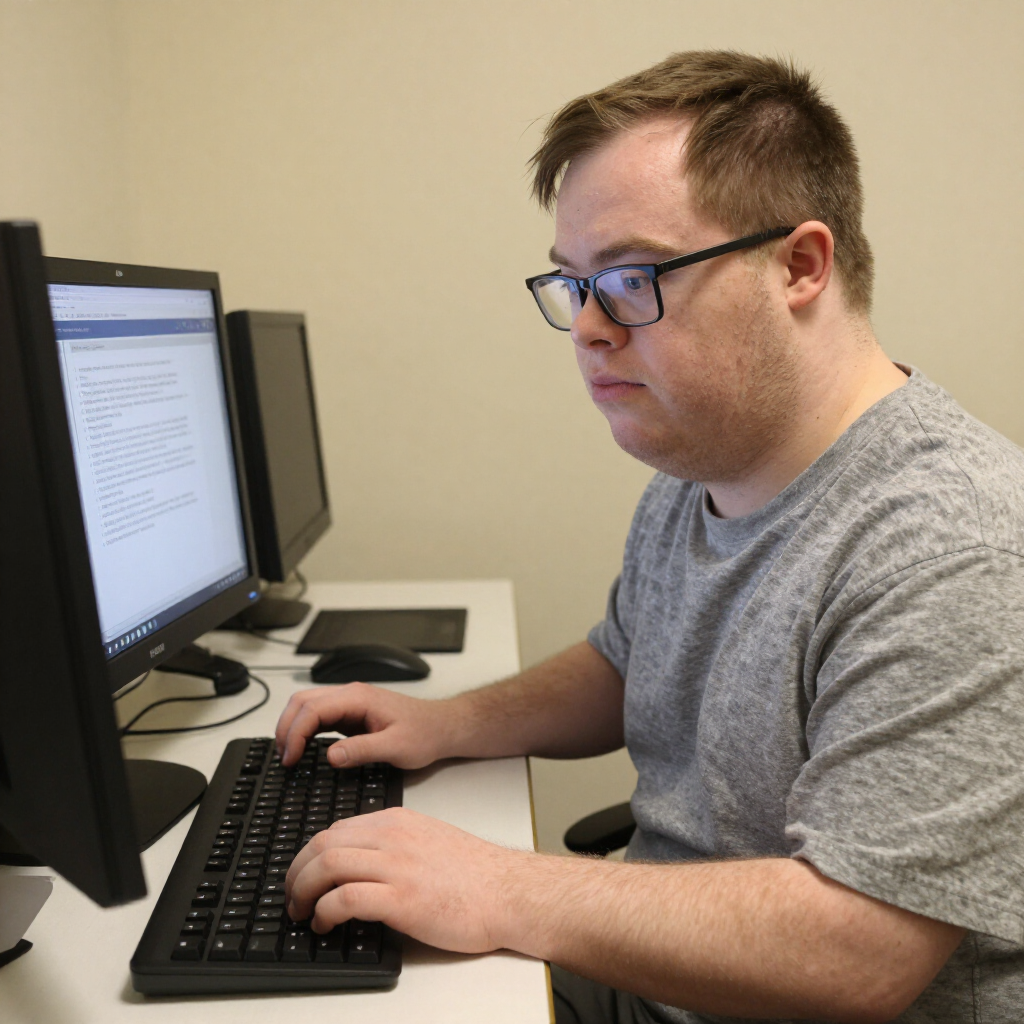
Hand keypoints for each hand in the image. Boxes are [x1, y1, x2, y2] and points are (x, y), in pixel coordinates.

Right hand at [275, 682, 455, 767]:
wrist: (441, 727)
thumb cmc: (424, 733)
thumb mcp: (395, 747)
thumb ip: (362, 750)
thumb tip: (330, 756)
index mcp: (359, 698)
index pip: (313, 708)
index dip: (295, 733)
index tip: (290, 758)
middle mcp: (351, 695)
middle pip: (303, 701)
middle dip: (286, 727)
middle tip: (283, 757)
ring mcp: (350, 702)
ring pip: (308, 705)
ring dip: (292, 727)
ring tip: (287, 754)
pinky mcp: (351, 713)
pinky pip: (319, 716)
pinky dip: (304, 729)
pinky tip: (302, 748)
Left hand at [285, 807, 524, 952]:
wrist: (509, 892)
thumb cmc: (475, 875)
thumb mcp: (429, 842)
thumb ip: (395, 845)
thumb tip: (359, 867)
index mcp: (397, 822)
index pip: (335, 829)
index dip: (308, 855)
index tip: (302, 876)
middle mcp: (393, 837)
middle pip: (322, 843)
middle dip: (296, 872)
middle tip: (291, 898)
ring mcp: (397, 866)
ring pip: (326, 865)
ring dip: (302, 892)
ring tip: (301, 913)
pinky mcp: (402, 899)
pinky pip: (345, 898)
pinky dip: (324, 912)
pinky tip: (325, 925)